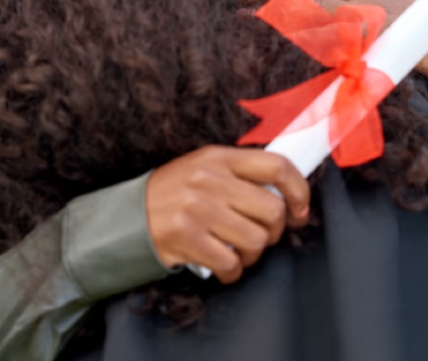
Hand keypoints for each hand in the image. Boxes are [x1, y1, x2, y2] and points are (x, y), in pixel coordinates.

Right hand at [145, 145, 310, 283]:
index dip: (300, 191)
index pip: (277, 166)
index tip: (299, 211)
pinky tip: (222, 265)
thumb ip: (241, 175)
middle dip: (273, 231)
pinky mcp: (187, 238)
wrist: (127, 216)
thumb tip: (287, 197)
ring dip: (252, 254)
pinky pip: (231, 263)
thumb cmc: (175, 194)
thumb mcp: (205, 169)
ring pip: (256, 241)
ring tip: (236, 251)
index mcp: (219, 157)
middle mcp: (210, 179)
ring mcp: (198, 209)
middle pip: (272, 211)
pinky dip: (232, 271)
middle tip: (260, 236)